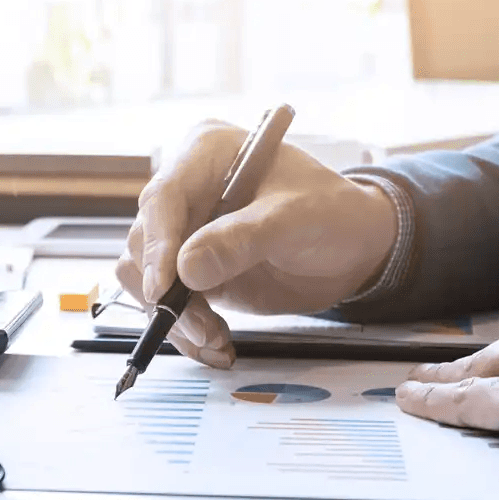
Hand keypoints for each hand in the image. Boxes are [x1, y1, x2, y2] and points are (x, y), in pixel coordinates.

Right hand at [116, 120, 399, 367]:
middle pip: (145, 241)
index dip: (158, 245)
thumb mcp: (294, 221)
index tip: (165, 288)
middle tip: (202, 327)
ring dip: (174, 317)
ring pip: (145, 277)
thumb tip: (185, 270)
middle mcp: (186, 190)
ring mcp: (184, 231)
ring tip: (214, 340)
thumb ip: (240, 241)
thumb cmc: (331, 214)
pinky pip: (167, 302)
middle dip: (169, 292)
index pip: (163, 198)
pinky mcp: (189, 269)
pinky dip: (185, 329)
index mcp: (206, 154)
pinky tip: (216, 345)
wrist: (353, 247)